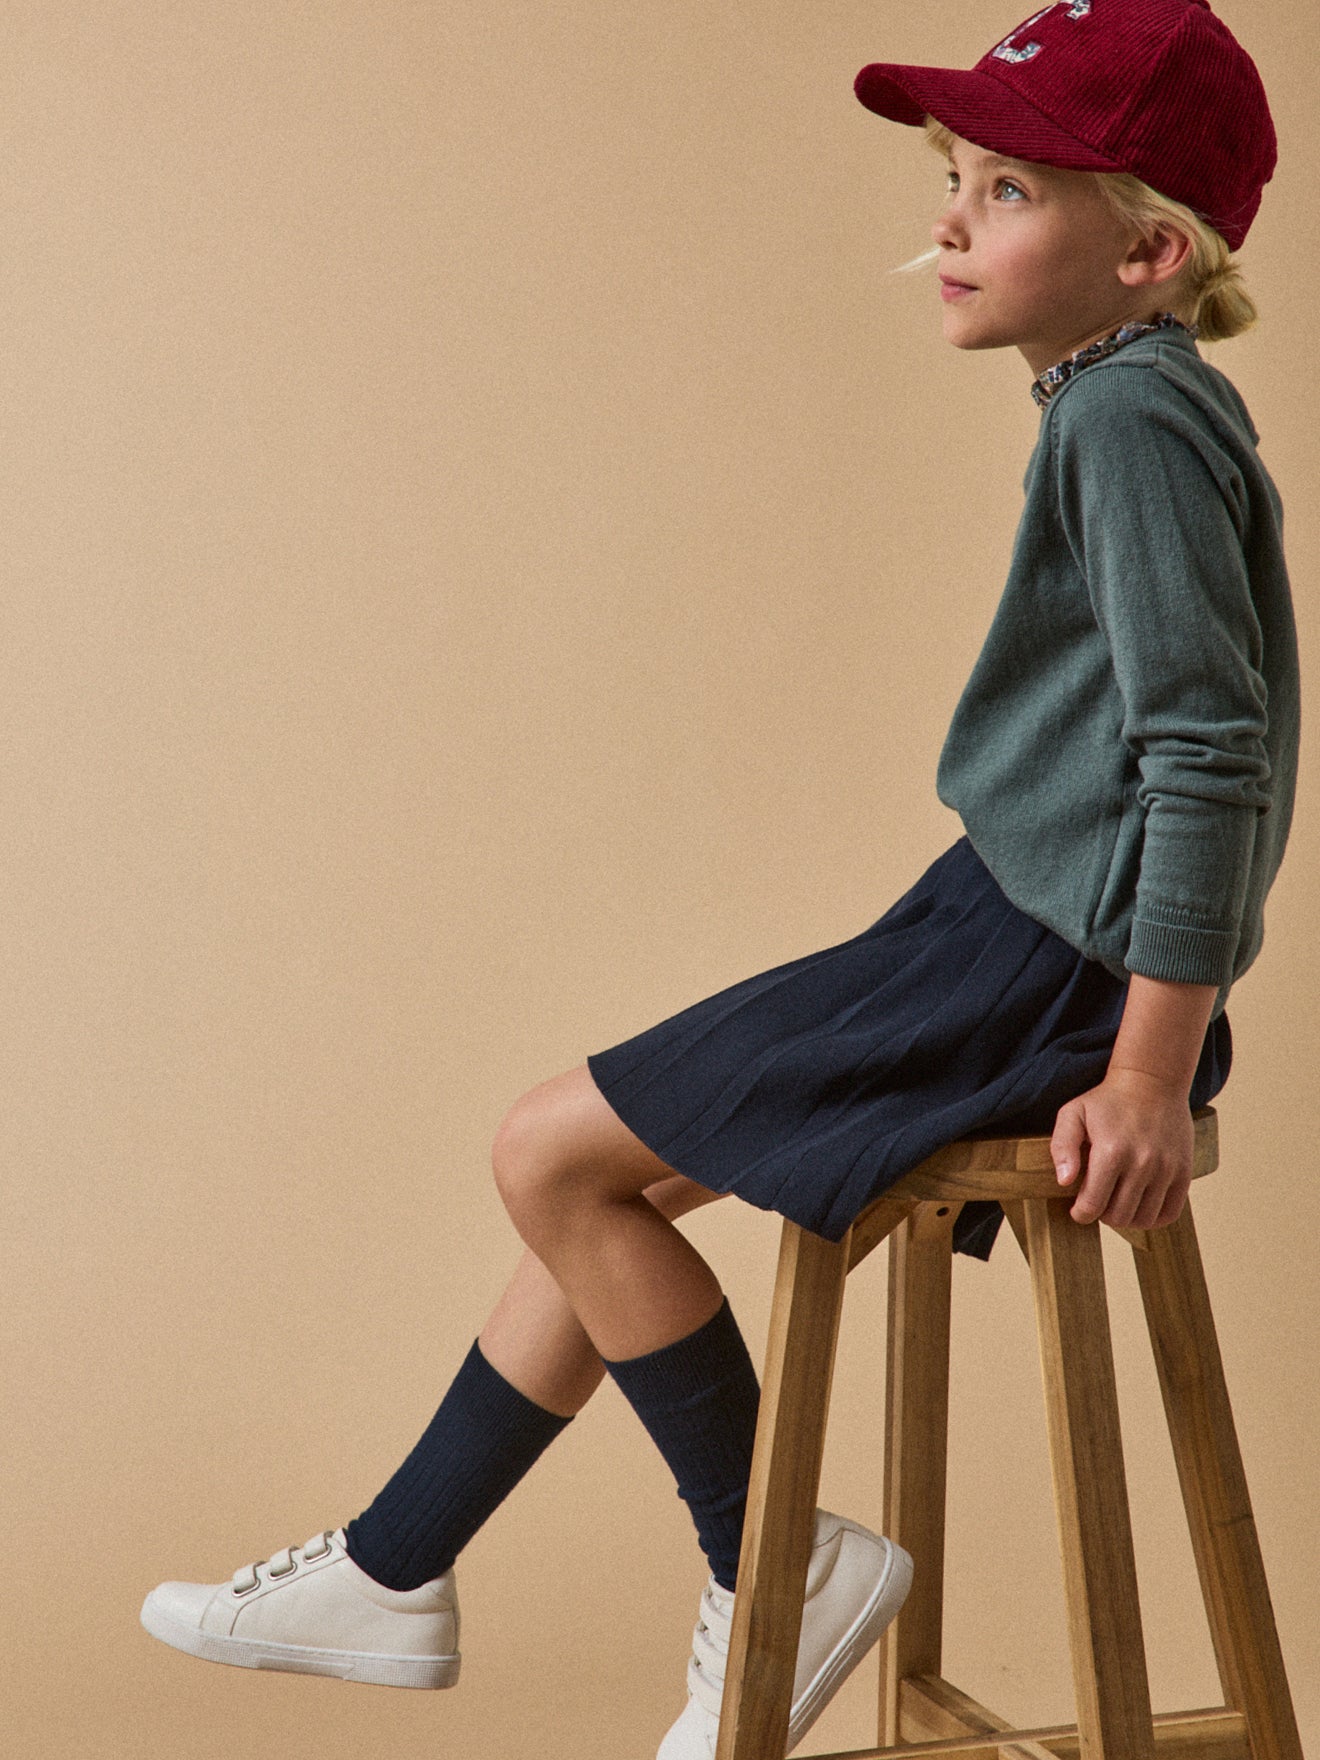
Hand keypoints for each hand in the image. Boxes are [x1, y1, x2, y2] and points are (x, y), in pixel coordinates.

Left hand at [1050, 1068, 1194, 1229]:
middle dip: (1102, 1215)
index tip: (1078, 1208)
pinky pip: (1170, 1214)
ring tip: (1118, 1201)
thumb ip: (1062, 1147)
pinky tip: (1140, 1204)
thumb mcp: (1073, 1114)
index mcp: (1111, 1152)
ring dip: (1127, 1218)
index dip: (1081, 1214)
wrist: (1152, 1082)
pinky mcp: (1184, 1172)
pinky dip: (1153, 1218)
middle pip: (1118, 1217)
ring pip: (1144, 1220)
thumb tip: (1064, 1181)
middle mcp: (1141, 1163)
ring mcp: (1166, 1169)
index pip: (1093, 1206)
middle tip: (1098, 1200)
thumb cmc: (1107, 1101)